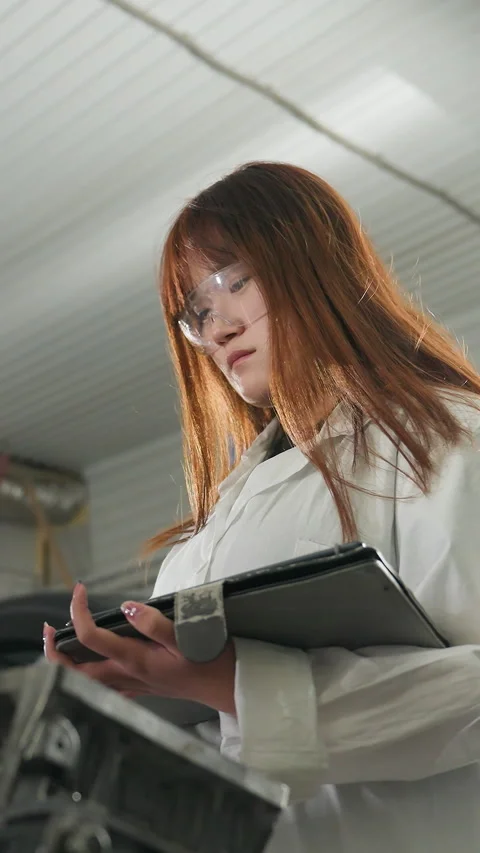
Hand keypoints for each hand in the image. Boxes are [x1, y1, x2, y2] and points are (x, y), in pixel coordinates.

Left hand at [43, 583, 235, 714]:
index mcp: (134, 659)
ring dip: (67, 663)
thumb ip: (154, 623)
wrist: (226, 686)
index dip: (78, 611)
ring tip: (59, 642)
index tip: (80, 589)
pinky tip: (90, 666)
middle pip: (76, 669)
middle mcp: (127, 674)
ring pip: (86, 680)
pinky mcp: (140, 688)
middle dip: (55, 649)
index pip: (90, 637)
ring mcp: (132, 684)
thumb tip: (127, 608)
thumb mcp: (187, 636)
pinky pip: (103, 687)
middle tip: (48, 627)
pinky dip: (86, 675)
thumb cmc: (211, 660)